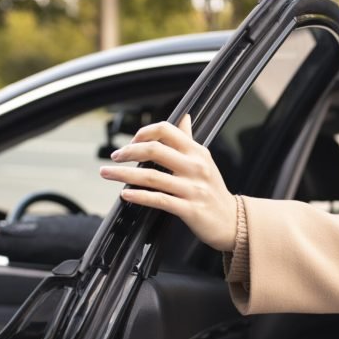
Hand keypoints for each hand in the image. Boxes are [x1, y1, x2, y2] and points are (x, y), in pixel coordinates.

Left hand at [99, 114, 237, 251]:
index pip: (167, 130)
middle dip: (128, 151)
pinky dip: (139, 196)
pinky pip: (159, 200)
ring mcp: (193, 188)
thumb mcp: (205, 161)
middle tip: (114, 157)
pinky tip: (125, 195)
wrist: (232, 222)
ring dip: (123, 174)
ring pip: (151, 177)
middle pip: (155, 150)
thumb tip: (183, 117)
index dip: (144, 132)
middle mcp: (196, 167)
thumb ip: (189, 140)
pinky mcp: (190, 209)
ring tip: (106, 173)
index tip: (131, 141)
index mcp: (198, 152)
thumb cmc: (214, 191)